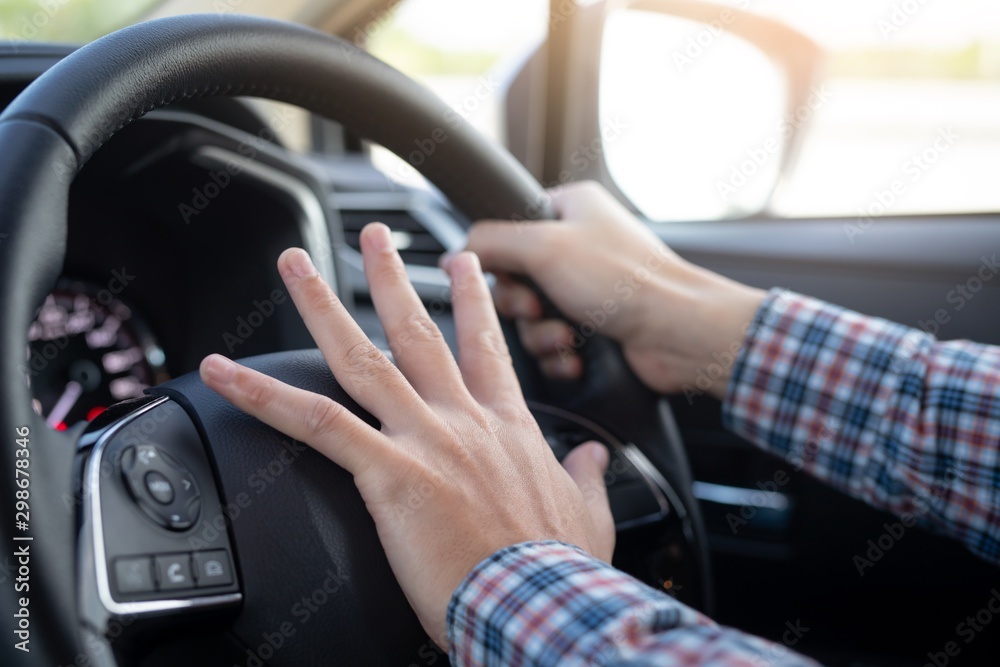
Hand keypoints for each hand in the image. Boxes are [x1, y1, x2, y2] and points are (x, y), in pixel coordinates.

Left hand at [199, 224, 614, 644]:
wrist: (536, 603)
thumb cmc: (556, 566)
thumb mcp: (587, 513)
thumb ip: (586, 478)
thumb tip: (593, 459)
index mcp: (505, 426)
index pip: (485, 346)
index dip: (472, 300)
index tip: (460, 263)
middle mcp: (460, 419)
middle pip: (417, 332)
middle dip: (392, 277)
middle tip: (372, 236)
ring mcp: (422, 438)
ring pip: (361, 357)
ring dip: (322, 306)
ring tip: (295, 265)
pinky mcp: (388, 472)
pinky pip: (315, 422)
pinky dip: (263, 395)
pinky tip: (224, 374)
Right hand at [462, 181, 766, 397]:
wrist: (679, 334)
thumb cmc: (627, 282)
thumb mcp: (544, 246)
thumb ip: (491, 241)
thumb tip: (460, 250)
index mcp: (572, 208)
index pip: (510, 227)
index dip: (503, 258)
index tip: (511, 274)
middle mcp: (581, 244)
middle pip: (515, 279)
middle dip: (522, 306)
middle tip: (539, 308)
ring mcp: (590, 288)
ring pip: (531, 317)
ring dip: (542, 335)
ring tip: (566, 336)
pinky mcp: (596, 327)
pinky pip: (554, 342)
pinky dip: (559, 354)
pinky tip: (576, 356)